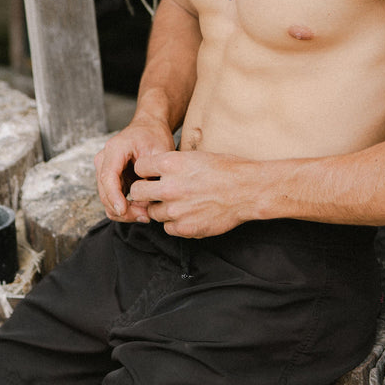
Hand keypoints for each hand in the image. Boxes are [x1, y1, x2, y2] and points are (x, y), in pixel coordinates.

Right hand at [94, 121, 175, 222]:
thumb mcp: (160, 152)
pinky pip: (112, 198)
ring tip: (146, 214)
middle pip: (105, 192)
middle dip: (123, 209)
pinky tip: (141, 210)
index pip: (108, 177)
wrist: (150, 126)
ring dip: (124, 211)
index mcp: (115, 149)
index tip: (124, 210)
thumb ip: (153, 175)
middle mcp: (104, 159)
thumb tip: (146, 201)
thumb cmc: (155, 136)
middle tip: (145, 216)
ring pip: (107, 199)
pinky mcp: (110, 178)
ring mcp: (104, 169)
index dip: (115, 197)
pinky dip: (124, 207)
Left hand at [128, 150, 259, 237]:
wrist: (247, 190)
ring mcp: (175, 210)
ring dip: (161, 208)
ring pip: (152, 212)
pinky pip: (167, 228)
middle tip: (155, 191)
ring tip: (179, 203)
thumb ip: (171, 165)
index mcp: (171, 164)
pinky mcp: (185, 228)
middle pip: (138, 191)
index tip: (151, 173)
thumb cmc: (225, 169)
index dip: (145, 170)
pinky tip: (188, 214)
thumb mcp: (195, 156)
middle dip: (145, 191)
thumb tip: (155, 172)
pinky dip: (174, 223)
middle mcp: (169, 187)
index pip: (139, 167)